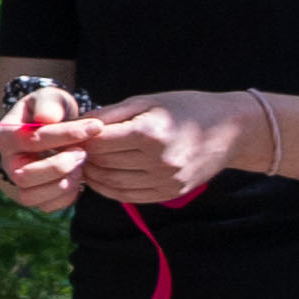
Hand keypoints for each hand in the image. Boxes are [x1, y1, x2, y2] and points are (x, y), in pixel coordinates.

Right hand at [0, 80, 91, 216]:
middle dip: (59, 166)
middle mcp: (8, 162)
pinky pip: (47, 206)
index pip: (32, 140)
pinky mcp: (34, 196)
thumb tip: (46, 118)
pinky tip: (78, 176)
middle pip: (24, 176)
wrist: (51, 129)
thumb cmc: (51, 111)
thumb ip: (49, 103)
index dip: (66, 134)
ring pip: (31, 196)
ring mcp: (19, 182)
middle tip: (83, 153)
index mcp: (6, 136)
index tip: (95, 126)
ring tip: (80, 166)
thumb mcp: (50, 98)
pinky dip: (67, 195)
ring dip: (63, 183)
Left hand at [68, 88, 265, 206]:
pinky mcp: (171, 192)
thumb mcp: (147, 102)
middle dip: (83, 156)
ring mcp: (166, 180)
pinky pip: (129, 196)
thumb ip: (110, 114)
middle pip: (103, 163)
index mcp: (150, 133)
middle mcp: (159, 160)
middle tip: (69, 150)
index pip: (98, 142)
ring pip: (112, 183)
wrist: (231, 129)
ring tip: (83, 162)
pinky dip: (109, 189)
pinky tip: (101, 177)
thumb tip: (75, 125)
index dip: (78, 139)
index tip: (67, 135)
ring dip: (92, 175)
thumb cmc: (185, 108)